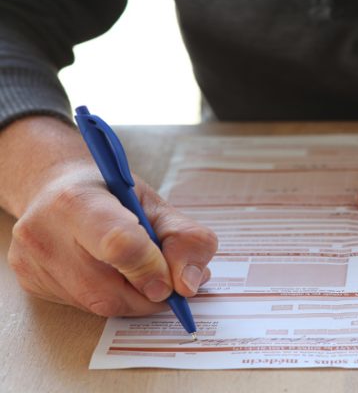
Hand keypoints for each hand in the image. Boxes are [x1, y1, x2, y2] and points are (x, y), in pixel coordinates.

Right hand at [1, 117, 216, 315]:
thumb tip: (190, 283)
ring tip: (136, 268)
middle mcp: (45, 231)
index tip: (173, 281)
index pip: (119, 244)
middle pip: (110, 290)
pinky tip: (108, 272)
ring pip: (99, 306)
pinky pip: (84, 309)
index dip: (153, 268)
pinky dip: (109, 298)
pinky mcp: (30, 282)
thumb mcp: (156, 203)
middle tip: (164, 278)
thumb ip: (184, 239)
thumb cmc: (112, 194)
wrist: (58, 187)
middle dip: (149, 292)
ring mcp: (32, 260)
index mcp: (79, 199)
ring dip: (132, 298)